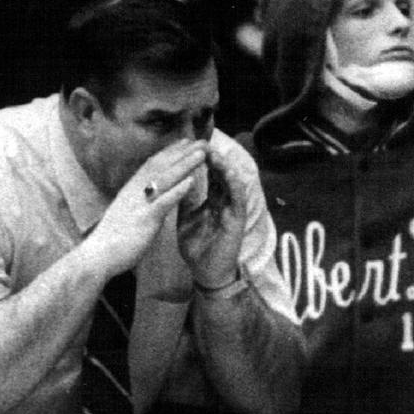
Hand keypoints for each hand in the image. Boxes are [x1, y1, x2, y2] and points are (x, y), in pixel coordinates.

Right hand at [88, 141, 202, 278]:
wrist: (97, 256)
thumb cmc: (112, 238)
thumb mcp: (126, 213)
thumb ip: (137, 201)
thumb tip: (146, 193)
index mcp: (131, 190)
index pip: (152, 164)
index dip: (170, 152)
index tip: (186, 142)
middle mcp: (135, 191)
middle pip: (161, 166)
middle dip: (182, 152)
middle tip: (202, 141)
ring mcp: (139, 204)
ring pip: (164, 179)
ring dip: (184, 165)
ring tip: (202, 154)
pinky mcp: (144, 220)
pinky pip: (163, 202)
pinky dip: (177, 191)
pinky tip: (192, 182)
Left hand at [179, 141, 255, 289]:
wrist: (204, 272)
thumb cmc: (197, 247)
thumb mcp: (185, 218)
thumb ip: (184, 200)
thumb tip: (175, 179)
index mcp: (212, 201)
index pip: (209, 175)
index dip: (202, 159)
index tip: (193, 143)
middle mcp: (224, 202)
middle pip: (221, 174)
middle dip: (213, 158)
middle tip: (204, 141)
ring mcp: (232, 210)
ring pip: (230, 182)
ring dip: (224, 167)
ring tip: (215, 153)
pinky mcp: (237, 220)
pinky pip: (237, 198)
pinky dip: (234, 184)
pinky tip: (228, 173)